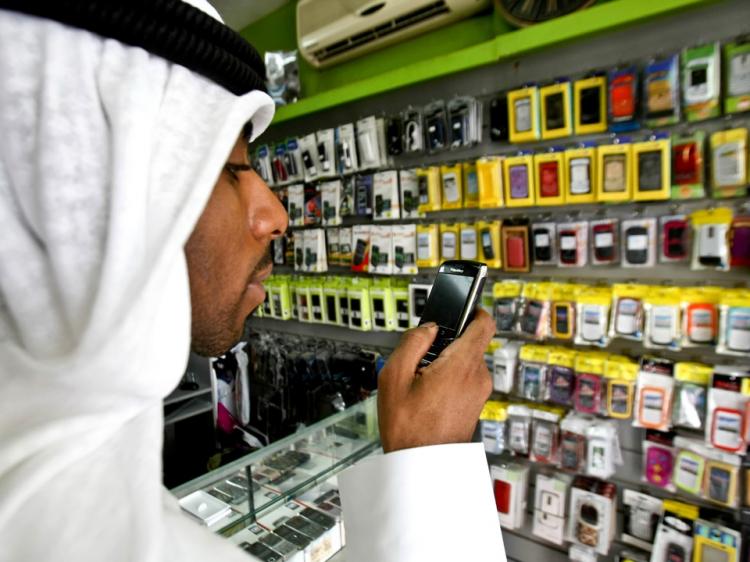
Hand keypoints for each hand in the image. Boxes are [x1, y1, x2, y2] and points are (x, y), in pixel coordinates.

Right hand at [377, 309, 494, 452]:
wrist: (421, 466)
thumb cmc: (408, 428)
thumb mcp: (394, 376)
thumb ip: (412, 341)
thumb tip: (428, 328)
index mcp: (461, 365)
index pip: (484, 323)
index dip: (473, 310)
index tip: (460, 307)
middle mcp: (478, 376)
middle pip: (469, 342)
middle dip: (446, 343)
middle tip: (421, 358)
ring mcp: (479, 392)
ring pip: (464, 361)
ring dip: (445, 363)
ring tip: (420, 382)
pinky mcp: (475, 403)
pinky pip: (464, 378)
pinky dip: (448, 378)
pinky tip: (427, 394)